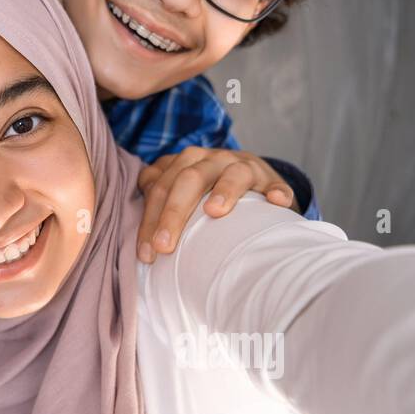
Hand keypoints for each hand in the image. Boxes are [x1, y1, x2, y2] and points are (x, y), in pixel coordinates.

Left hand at [136, 147, 295, 261]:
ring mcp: (244, 166)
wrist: (252, 180)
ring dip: (224, 191)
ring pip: (232, 174)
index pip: (161, 187)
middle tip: (164, 247)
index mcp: (186, 162)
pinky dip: (276, 191)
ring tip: (214, 212)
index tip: (146, 254)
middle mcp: (213, 159)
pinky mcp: (271, 179)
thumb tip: (138, 225)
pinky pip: (275, 184)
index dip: (149, 219)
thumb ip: (158, 194)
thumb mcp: (181, 189)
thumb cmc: (208, 192)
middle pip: (189, 180)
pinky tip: (276, 202)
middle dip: (173, 213)